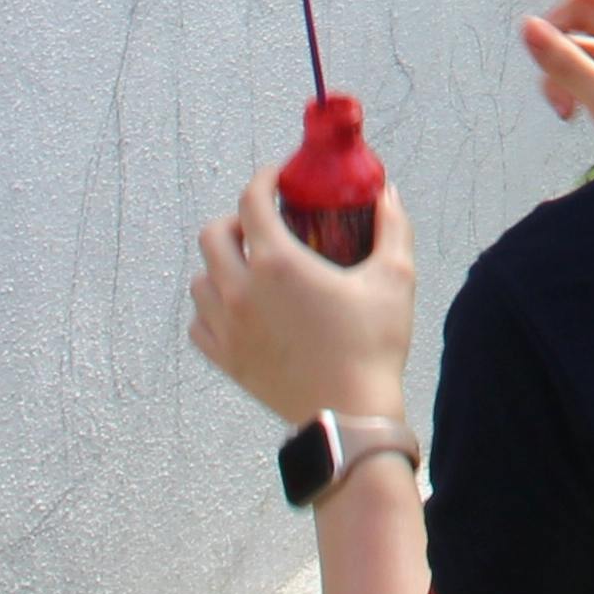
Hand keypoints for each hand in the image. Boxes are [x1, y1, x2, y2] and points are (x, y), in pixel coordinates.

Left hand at [188, 169, 417, 428]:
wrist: (350, 415)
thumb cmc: (373, 346)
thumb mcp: (394, 277)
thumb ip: (392, 226)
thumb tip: (388, 193)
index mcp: (278, 264)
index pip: (251, 201)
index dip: (263, 180)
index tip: (278, 178)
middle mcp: (241, 291)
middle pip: (212, 235)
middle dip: (236, 220)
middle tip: (264, 225)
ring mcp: (227, 328)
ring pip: (200, 279)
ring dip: (220, 265)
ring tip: (250, 269)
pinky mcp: (226, 360)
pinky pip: (199, 324)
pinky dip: (211, 309)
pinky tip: (238, 309)